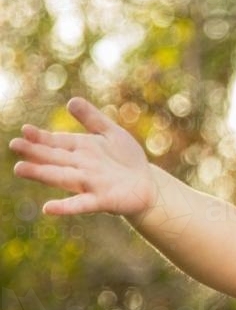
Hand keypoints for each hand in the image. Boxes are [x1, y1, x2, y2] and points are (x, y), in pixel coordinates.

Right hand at [9, 97, 155, 215]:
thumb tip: (71, 101)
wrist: (147, 184)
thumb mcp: (111, 133)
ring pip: (62, 177)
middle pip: (54, 158)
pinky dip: (65, 207)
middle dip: (35, 152)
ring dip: (42, 174)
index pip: (57, 142)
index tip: (25, 130)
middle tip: (14, 145)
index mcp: (81, 149)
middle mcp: (81, 166)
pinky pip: (81, 204)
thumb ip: (92, 118)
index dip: (42, 137)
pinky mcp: (101, 200)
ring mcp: (89, 184)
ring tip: (20, 169)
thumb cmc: (125, 158)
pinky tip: (48, 209)